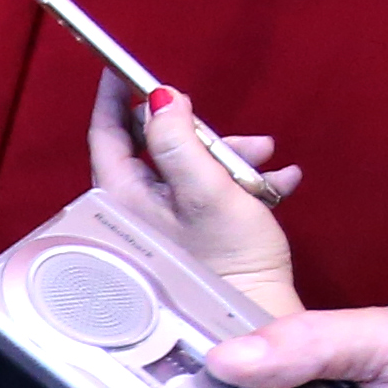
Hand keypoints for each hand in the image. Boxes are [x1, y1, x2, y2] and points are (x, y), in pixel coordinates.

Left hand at [84, 66, 304, 317]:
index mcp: (125, 199)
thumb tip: (160, 97)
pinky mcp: (199, 234)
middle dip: (201, 133)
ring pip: (194, 167)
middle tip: (232, 134)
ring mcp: (168, 222)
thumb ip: (180, 142)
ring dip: (233, 157)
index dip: (114, 99)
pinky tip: (279, 181)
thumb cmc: (229, 262)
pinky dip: (247, 181)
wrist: (257, 318)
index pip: (107, 136)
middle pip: (159, 147)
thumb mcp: (206, 191)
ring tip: (266, 161)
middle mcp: (139, 210)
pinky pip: (217, 190)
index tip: (120, 69)